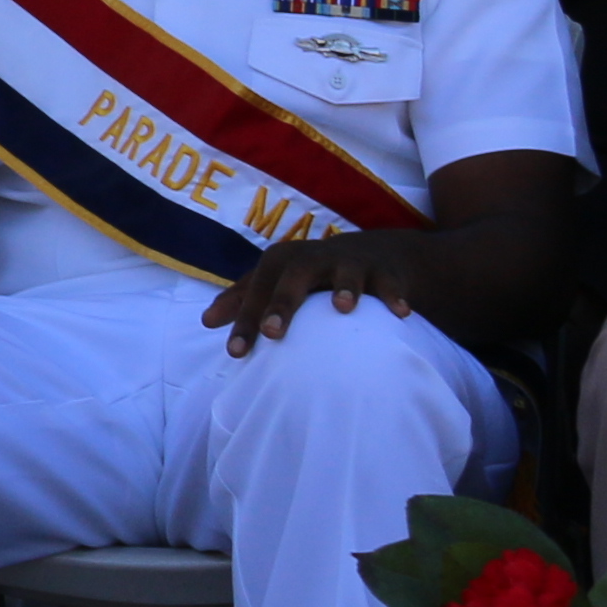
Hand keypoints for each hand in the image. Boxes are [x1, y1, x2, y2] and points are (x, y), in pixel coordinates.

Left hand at [204, 233, 425, 354]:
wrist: (371, 253)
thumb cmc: (310, 274)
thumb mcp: (276, 280)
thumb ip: (243, 299)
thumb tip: (206, 322)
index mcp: (281, 262)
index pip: (257, 292)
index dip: (243, 320)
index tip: (235, 353)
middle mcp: (313, 258)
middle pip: (293, 276)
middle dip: (283, 302)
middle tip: (273, 332)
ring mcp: (350, 262)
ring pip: (346, 272)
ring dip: (345, 287)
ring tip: (343, 308)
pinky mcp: (384, 271)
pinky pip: (390, 283)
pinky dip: (393, 296)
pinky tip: (400, 313)